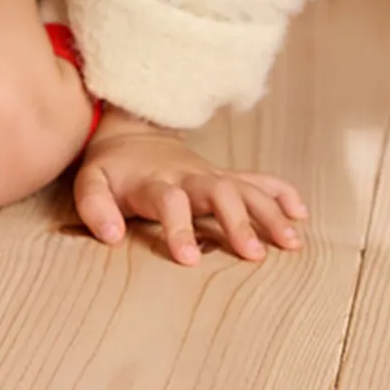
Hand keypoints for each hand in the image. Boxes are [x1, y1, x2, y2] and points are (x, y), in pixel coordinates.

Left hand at [73, 107, 307, 263]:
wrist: (129, 130)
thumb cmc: (111, 167)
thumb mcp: (90, 181)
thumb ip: (95, 207)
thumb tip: (111, 236)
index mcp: (153, 181)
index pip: (168, 201)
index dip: (179, 227)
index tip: (189, 259)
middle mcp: (187, 176)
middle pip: (217, 191)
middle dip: (237, 220)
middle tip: (253, 254)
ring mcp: (208, 173)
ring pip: (244, 186)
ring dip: (268, 211)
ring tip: (290, 242)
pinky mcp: (222, 174)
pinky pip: (256, 178)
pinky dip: (280, 191)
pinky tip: (299, 212)